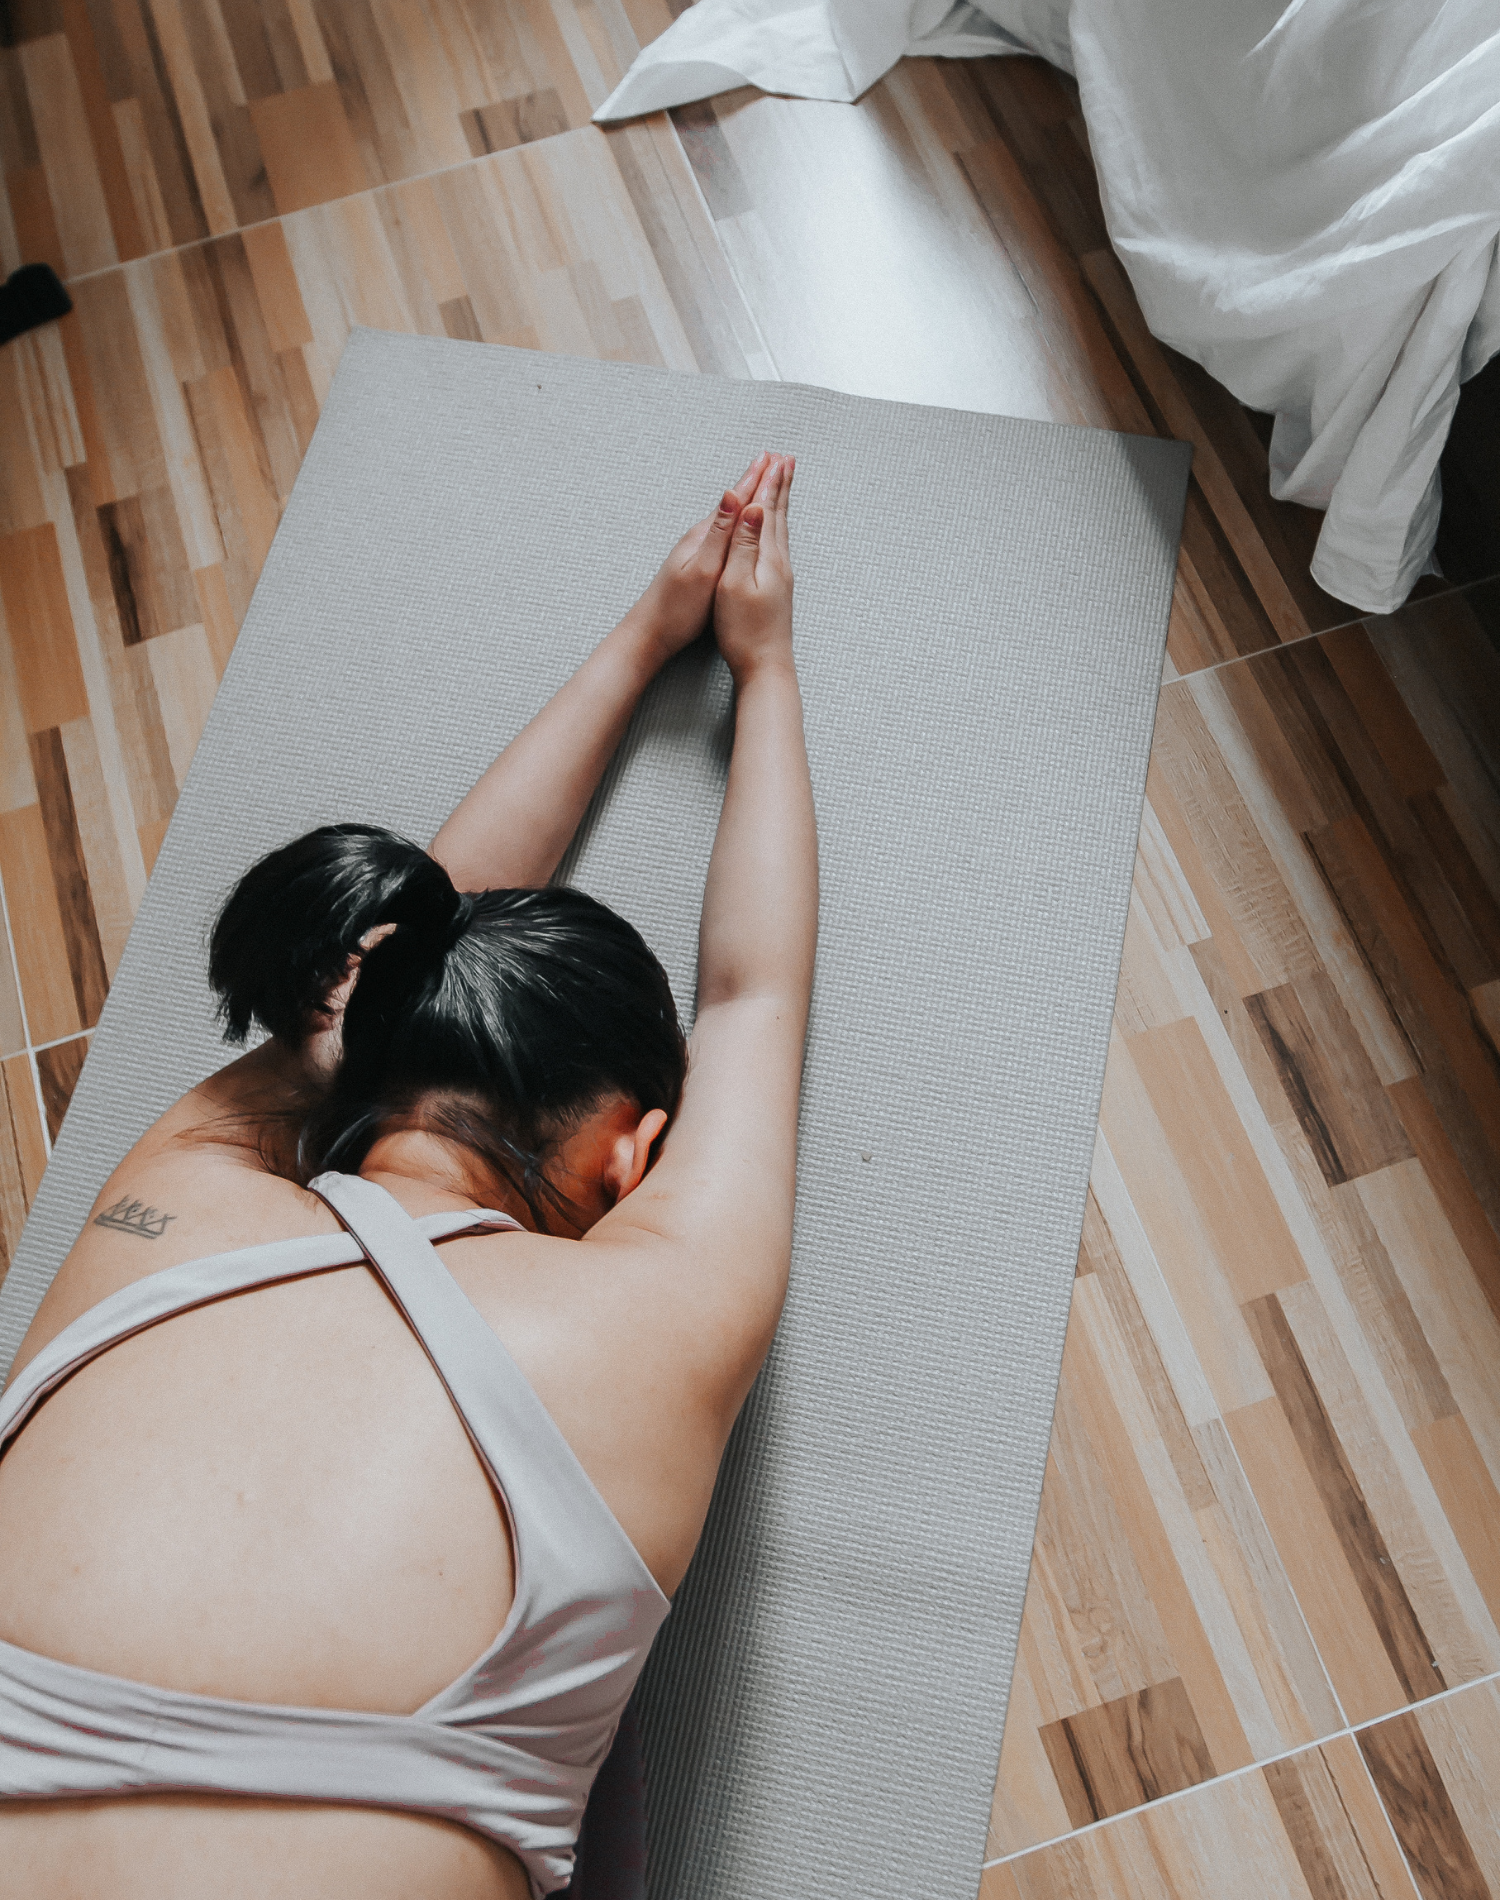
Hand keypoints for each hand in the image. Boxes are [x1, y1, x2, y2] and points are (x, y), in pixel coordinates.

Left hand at [630, 454, 769, 662]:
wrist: (650, 633)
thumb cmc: (677, 609)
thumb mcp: (703, 570)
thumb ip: (719, 534)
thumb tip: (731, 496)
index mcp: (704, 536)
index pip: (736, 500)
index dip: (756, 479)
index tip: (774, 458)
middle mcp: (700, 538)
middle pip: (733, 502)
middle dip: (754, 480)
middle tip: (771, 459)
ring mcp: (698, 550)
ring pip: (730, 516)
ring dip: (747, 497)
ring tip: (759, 481)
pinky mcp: (698, 564)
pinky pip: (725, 532)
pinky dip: (738, 520)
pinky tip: (739, 523)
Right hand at [713, 454, 793, 681]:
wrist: (765, 667)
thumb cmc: (745, 631)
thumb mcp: (735, 584)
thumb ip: (744, 544)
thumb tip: (753, 508)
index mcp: (768, 558)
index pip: (767, 510)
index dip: (768, 483)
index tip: (772, 457)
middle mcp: (780, 563)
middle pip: (780, 515)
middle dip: (780, 486)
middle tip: (785, 460)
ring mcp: (781, 577)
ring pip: (781, 529)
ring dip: (780, 504)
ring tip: (782, 485)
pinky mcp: (778, 590)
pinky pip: (779, 546)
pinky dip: (777, 527)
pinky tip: (776, 530)